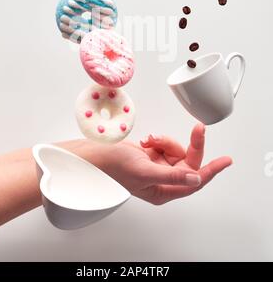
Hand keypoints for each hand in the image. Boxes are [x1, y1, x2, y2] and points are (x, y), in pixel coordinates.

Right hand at [72, 124, 231, 204]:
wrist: (96, 153)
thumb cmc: (113, 166)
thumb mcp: (145, 171)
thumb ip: (172, 177)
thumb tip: (195, 180)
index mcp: (162, 192)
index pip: (194, 181)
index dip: (211, 170)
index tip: (225, 161)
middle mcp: (162, 181)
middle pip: (187, 161)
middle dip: (188, 145)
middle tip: (198, 129)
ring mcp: (157, 167)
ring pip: (176, 150)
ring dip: (166, 141)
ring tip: (151, 141)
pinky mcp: (152, 156)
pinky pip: (165, 144)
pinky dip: (159, 139)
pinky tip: (147, 141)